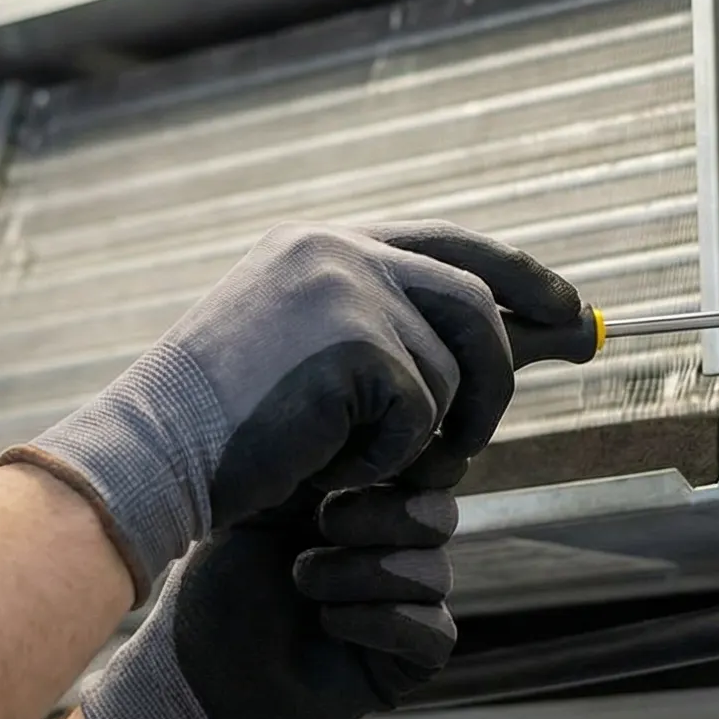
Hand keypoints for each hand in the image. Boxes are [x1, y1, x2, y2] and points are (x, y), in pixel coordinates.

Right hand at [1, 221, 580, 599]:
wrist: (149, 456)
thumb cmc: (223, 432)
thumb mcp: (311, 360)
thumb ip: (388, 334)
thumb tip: (501, 340)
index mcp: (321, 246)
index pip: (448, 244)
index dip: (517, 274)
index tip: (569, 309)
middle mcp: (336, 252)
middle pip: (473, 300)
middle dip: (511, 364)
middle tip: (513, 417)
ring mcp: (346, 291)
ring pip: (454, 369)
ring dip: (437, 434)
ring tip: (387, 469)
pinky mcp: (355, 345)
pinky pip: (421, 415)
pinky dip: (390, 461)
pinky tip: (336, 473)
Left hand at [78, 485, 457, 718]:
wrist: (202, 666)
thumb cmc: (225, 579)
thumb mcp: (263, 502)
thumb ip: (315, 461)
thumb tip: (362, 420)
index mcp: (369, 503)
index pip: (425, 470)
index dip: (405, 463)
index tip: (355, 467)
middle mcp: (397, 550)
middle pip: (439, 513)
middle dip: (379, 514)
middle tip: (321, 525)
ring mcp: (408, 605)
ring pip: (436, 571)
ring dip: (363, 572)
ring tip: (304, 582)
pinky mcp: (409, 659)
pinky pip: (432, 629)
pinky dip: (379, 621)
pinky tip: (328, 623)